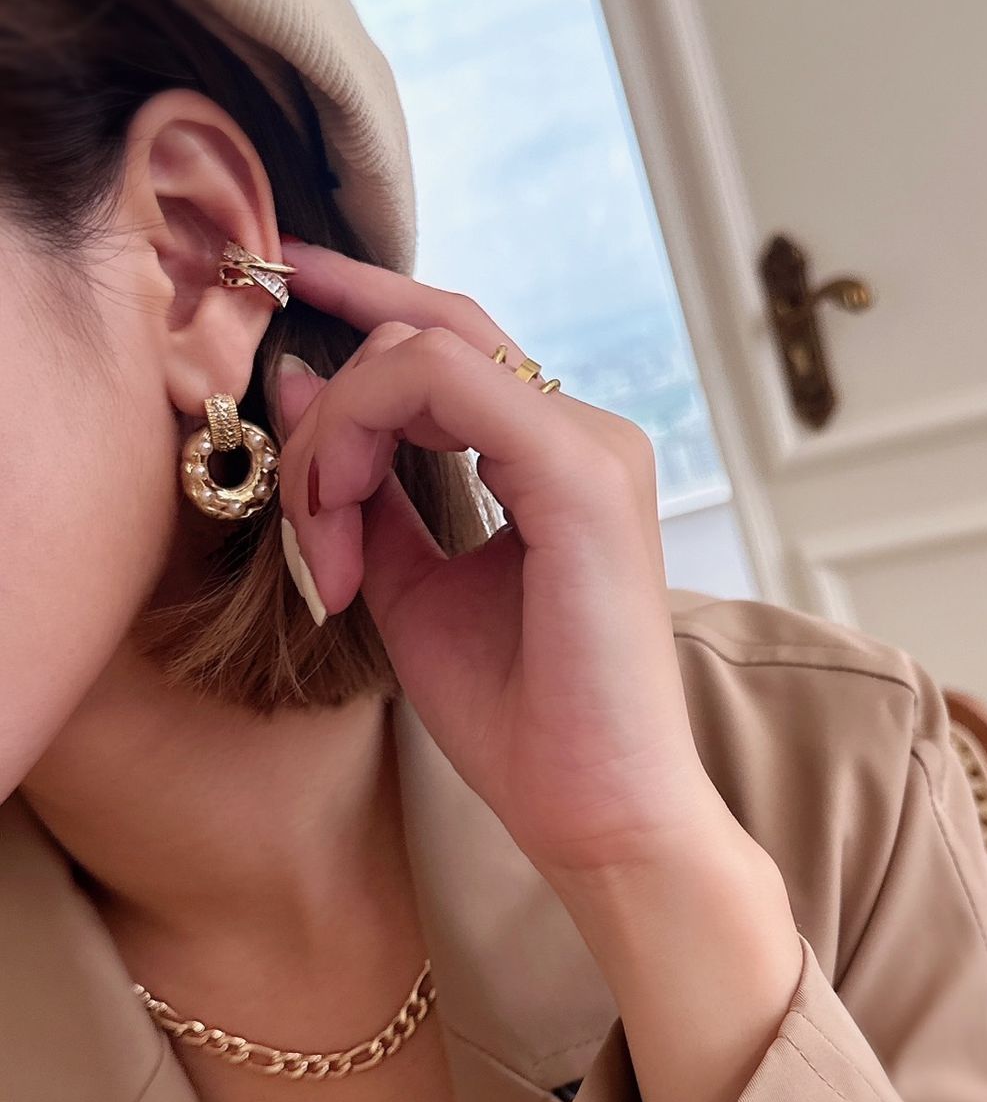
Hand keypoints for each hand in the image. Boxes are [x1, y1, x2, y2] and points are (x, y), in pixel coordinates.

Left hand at [275, 241, 757, 895]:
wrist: (596, 814)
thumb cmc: (519, 719)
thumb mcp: (408, 589)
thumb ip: (362, 491)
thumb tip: (293, 388)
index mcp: (554, 458)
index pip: (447, 344)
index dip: (359, 302)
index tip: (276, 288)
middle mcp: (584, 433)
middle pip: (428, 331)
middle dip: (328, 386)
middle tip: (288, 481)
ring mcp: (591, 446)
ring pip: (421, 352)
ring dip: (336, 432)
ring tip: (323, 543)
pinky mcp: (582, 475)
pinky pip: (444, 385)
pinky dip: (362, 436)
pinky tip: (342, 525)